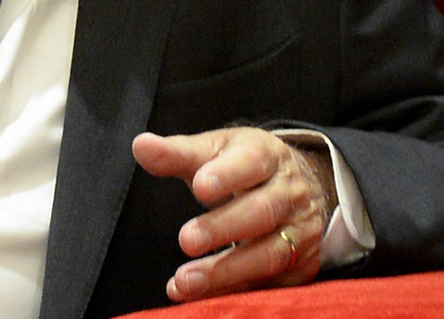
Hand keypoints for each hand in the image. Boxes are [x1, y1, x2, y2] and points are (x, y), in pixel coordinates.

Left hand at [132, 128, 335, 301]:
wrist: (303, 186)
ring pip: (269, 254)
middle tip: (186, 241)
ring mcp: (301, 231)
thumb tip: (141, 146)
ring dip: (226, 272)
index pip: (250, 162)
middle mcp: (290, 194)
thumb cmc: (244, 167)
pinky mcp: (303, 265)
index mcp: (267, 157)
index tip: (199, 185)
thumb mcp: (216, 150)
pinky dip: (234, 292)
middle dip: (223, 228)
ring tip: (184, 281)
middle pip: (262, 211)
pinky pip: (271, 283)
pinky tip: (203, 298)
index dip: (227, 175)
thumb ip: (178, 153)